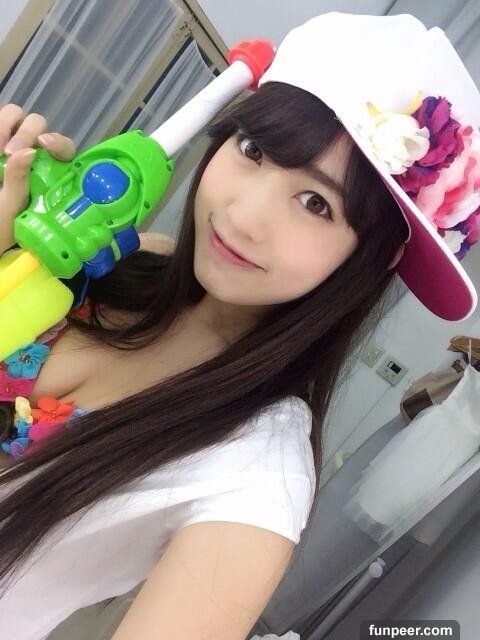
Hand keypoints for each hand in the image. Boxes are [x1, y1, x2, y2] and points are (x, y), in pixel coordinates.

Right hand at [0, 103, 76, 252]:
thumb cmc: (2, 223)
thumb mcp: (11, 206)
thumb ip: (18, 179)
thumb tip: (28, 151)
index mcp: (50, 169)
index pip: (63, 146)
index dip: (57, 141)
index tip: (44, 144)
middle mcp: (33, 151)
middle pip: (36, 123)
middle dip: (24, 133)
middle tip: (8, 153)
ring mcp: (12, 144)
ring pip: (13, 116)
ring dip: (4, 126)